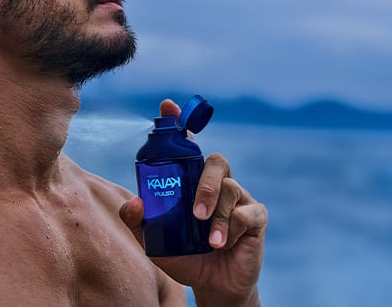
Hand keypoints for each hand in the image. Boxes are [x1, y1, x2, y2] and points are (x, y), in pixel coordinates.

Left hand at [120, 99, 267, 305]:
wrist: (212, 284)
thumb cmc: (184, 255)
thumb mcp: (154, 242)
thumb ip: (139, 222)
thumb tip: (135, 202)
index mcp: (189, 181)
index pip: (186, 145)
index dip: (178, 122)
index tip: (167, 106)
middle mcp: (215, 182)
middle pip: (216, 161)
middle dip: (206, 184)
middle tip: (195, 212)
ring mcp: (238, 197)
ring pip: (231, 188)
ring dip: (217, 216)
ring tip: (209, 240)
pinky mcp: (255, 216)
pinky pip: (247, 213)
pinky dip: (231, 229)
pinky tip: (223, 245)